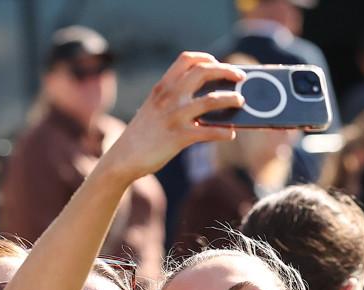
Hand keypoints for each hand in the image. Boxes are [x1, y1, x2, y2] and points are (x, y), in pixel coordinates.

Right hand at [103, 51, 245, 182]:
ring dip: (231, 99)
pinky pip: (209, 132)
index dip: (206, 58)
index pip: (187, 60)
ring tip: (241, 101)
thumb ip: (172, 100)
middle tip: (240, 77)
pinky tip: (231, 134)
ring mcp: (175, 117)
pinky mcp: (179, 138)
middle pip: (204, 72)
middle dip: (226, 71)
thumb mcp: (153, 109)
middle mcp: (169, 97)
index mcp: (162, 88)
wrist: (123, 158)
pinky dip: (224, 132)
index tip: (216, 62)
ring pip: (211, 100)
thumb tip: (201, 103)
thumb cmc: (141, 137)